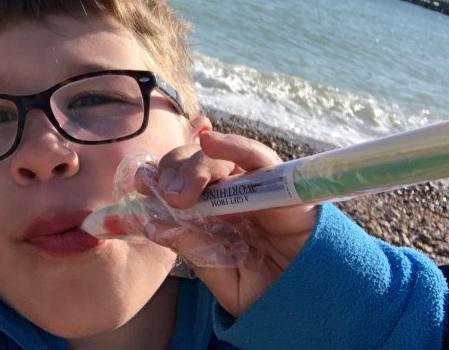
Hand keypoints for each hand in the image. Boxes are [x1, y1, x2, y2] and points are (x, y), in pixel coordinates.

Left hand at [137, 129, 317, 316]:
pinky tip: (210, 141)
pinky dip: (233, 146)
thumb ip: (190, 247)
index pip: (177, 181)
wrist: (309, 307)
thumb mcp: (218, 273)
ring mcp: (253, 186)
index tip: (139, 182)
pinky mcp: (282, 185)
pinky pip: (257, 158)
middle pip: (193, 164)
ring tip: (181, 194)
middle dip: (173, 173)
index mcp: (208, 212)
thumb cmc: (264, 291)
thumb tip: (152, 225)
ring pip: (217, 158)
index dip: (157, 176)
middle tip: (165, 197)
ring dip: (195, 168)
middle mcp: (228, 193)